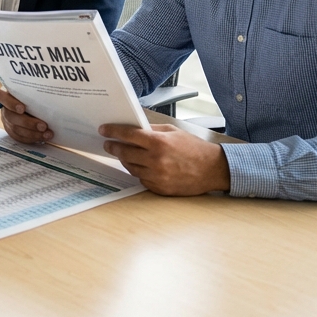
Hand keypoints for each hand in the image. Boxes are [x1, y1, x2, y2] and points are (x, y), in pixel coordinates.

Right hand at [0, 88, 52, 144]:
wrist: (31, 104)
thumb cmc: (32, 94)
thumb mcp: (32, 89)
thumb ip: (35, 90)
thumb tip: (55, 88)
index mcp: (6, 94)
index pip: (0, 96)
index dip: (10, 103)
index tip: (22, 108)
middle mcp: (4, 108)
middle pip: (10, 116)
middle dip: (28, 123)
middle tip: (43, 126)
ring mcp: (7, 121)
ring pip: (15, 129)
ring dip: (32, 133)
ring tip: (47, 134)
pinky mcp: (12, 131)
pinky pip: (19, 137)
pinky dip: (31, 139)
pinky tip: (42, 138)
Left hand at [99, 123, 230, 195]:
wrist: (213, 169)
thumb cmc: (195, 148)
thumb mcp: (173, 132)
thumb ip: (152, 130)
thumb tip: (133, 128)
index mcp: (159, 143)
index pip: (128, 135)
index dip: (113, 131)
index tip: (104, 130)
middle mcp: (156, 160)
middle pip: (124, 153)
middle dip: (113, 147)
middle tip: (108, 143)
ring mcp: (157, 176)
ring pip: (130, 167)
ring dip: (125, 159)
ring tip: (123, 153)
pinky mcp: (159, 188)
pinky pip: (141, 178)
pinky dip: (139, 171)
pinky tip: (140, 165)